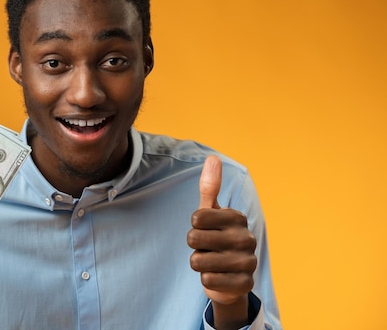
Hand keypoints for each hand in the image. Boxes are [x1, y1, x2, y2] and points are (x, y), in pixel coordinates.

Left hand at [187, 155, 256, 328]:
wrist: (230, 276)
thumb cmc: (216, 238)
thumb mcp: (210, 212)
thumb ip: (209, 187)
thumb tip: (213, 157)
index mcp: (237, 217)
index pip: (196, 218)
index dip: (194, 226)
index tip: (206, 229)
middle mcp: (246, 238)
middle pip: (193, 239)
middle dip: (194, 246)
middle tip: (208, 247)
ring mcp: (248, 262)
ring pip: (198, 262)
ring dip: (199, 264)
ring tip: (212, 262)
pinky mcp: (244, 283)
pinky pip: (209, 280)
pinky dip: (208, 280)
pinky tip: (219, 276)